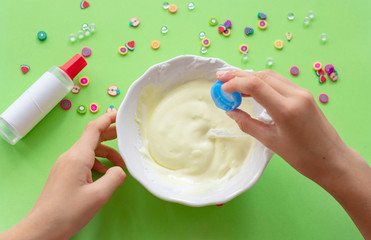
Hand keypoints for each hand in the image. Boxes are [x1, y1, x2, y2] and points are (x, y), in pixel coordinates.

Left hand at [0, 111, 125, 239]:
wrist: (42, 228)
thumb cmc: (68, 212)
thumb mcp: (98, 196)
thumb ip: (114, 178)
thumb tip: (120, 170)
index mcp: (78, 157)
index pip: (94, 129)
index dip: (108, 118)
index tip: (120, 114)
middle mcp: (70, 157)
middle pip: (92, 138)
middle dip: (110, 134)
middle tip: (126, 135)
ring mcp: (65, 165)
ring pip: (89, 150)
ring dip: (106, 153)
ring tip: (120, 164)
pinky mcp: (64, 174)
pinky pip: (83, 161)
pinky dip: (97, 162)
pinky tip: (104, 173)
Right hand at [216, 69, 349, 182]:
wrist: (333, 160)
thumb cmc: (303, 157)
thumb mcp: (271, 142)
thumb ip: (248, 124)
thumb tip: (231, 111)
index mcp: (286, 109)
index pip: (256, 85)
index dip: (235, 83)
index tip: (221, 89)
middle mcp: (295, 95)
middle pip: (262, 76)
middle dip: (239, 75)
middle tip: (220, 78)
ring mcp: (302, 93)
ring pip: (271, 76)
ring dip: (250, 77)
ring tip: (232, 82)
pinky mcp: (305, 95)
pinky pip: (279, 82)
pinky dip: (262, 82)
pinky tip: (251, 88)